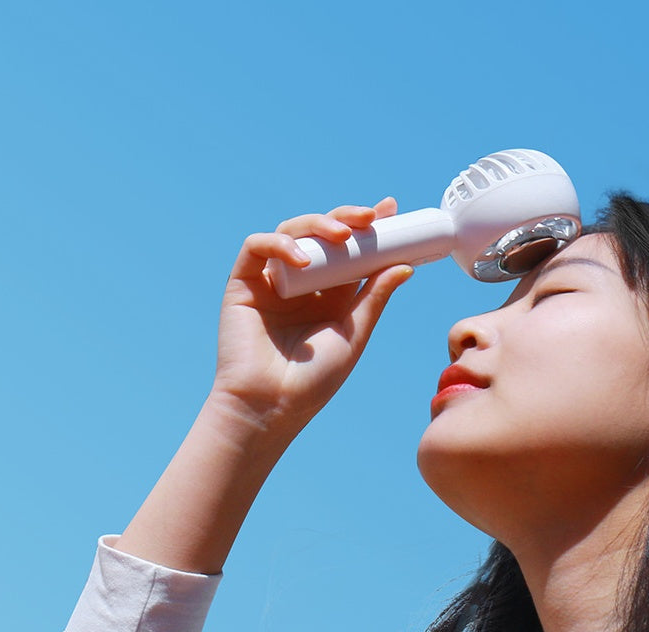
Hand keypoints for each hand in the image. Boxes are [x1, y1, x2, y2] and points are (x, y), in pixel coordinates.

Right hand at [211, 197, 412, 431]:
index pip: (349, 250)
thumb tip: (405, 265)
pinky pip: (256, 247)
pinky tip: (299, 258)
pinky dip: (278, 244)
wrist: (272, 405)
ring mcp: (272, 280)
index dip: (368, 228)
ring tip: (342, 234)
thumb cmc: (314, 379)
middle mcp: (302, 283)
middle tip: (371, 216)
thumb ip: (374, 297)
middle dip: (347, 218)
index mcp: (330, 294)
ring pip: (292, 232)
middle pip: (323, 235)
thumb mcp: (353, 333)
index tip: (390, 209)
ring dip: (318, 225)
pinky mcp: (243, 283)